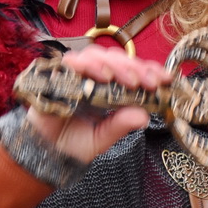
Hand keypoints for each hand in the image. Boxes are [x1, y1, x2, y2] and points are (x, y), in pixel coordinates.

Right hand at [25, 46, 165, 165]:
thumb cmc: (73, 144)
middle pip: (115, 58)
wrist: (43, 152)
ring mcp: (74, 73)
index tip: (164, 79)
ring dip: (115, 65)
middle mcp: (91, 76)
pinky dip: (88, 65)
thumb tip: (144, 116)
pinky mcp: (55, 74)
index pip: (130, 69)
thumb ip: (120, 125)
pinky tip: (102, 76)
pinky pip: (71, 62)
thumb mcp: (103, 138)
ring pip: (96, 55)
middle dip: (135, 68)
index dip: (148, 70)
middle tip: (149, 82)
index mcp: (107, 87)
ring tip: (129, 81)